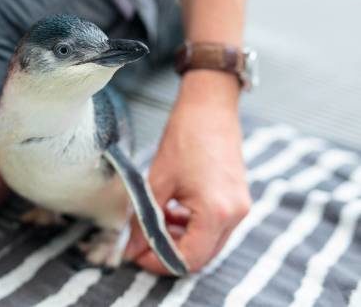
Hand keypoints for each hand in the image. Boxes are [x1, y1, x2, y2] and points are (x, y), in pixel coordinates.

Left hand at [125, 70, 250, 273]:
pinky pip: (214, 227)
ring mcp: (239, 208)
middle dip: (168, 254)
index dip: (159, 262)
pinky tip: (172, 211)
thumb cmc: (185, 138)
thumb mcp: (156, 181)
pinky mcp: (236, 200)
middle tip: (142, 243)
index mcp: (215, 213)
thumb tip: (131, 249)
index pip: (188, 259)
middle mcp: (234, 215)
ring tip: (155, 223)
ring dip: (179, 241)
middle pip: (200, 256)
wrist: (210, 108)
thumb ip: (144, 220)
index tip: (137, 255)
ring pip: (207, 244)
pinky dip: (191, 227)